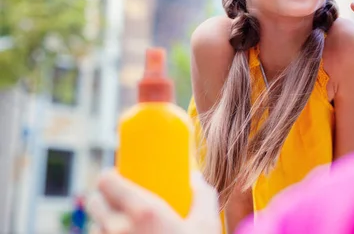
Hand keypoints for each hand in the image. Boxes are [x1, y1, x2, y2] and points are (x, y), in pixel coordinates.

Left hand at [88, 170, 220, 233]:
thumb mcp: (207, 226)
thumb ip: (203, 195)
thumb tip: (195, 178)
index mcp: (143, 211)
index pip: (105, 181)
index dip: (111, 178)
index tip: (120, 179)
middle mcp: (118, 229)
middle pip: (93, 202)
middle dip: (105, 200)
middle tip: (123, 204)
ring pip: (94, 228)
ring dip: (106, 226)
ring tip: (128, 231)